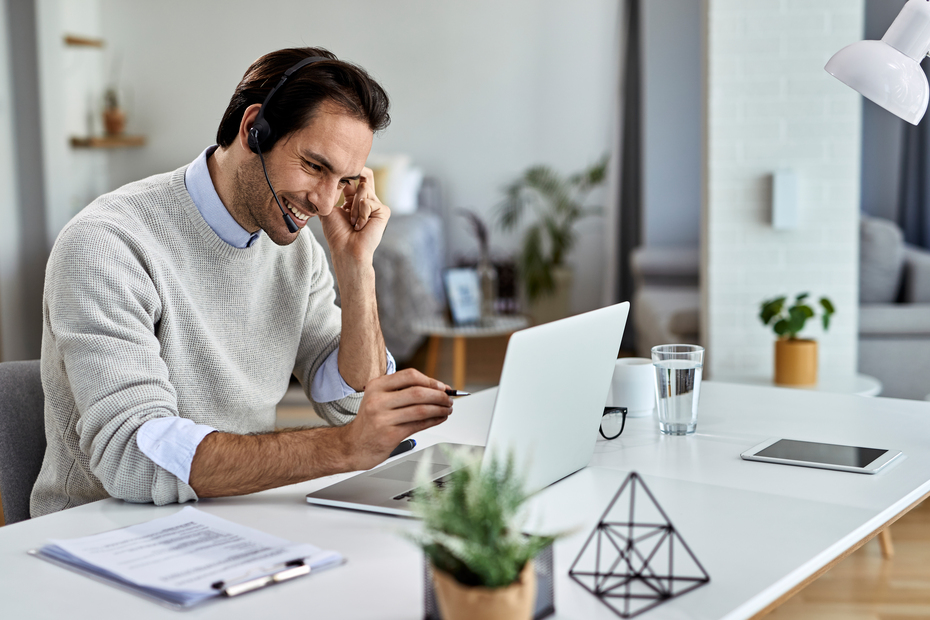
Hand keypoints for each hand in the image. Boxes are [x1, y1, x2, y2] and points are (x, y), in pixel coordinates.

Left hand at [319, 167, 388, 266]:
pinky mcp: (383, 211)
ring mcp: (376, 205)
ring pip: (364, 187)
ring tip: (352, 222)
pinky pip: (368, 202)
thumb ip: (329, 192)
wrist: (345, 249)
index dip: (347, 173)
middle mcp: (367, 201)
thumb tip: (325, 177)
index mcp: (354, 200)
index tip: (338, 170)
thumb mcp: (328, 208)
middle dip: (356, 173)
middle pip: (367, 175)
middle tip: (347, 184)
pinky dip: (360, 214)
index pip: (354, 179)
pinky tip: (360, 226)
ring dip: (353, 206)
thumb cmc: (336, 233)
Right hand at [337, 368, 451, 470]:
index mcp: (376, 386)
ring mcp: (382, 418)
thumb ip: (403, 392)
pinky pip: (418, 425)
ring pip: (421, 409)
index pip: (409, 376)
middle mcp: (377, 400)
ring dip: (439, 409)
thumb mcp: (379, 399)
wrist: (353, 446)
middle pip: (417, 392)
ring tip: (447, 409)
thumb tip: (437, 389)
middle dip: (439, 395)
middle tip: (449, 399)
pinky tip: (440, 418)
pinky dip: (434, 421)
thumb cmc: (371, 422)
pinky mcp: (389, 435)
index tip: (442, 387)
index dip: (430, 380)